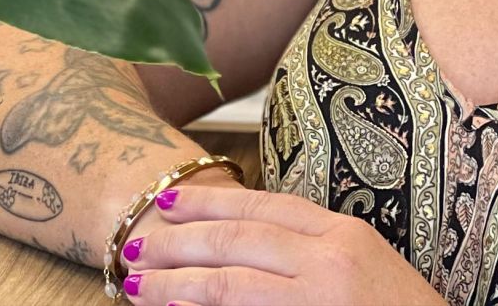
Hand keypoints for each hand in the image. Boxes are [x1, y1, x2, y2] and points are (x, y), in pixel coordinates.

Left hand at [118, 183, 444, 305]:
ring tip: (135, 285)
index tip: (171, 202)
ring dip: (177, 285)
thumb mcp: (362, 267)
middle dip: (181, 241)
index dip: (213, 202)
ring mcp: (320, 298)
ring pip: (232, 283)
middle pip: (239, 239)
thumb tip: (248, 248)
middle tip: (136, 245)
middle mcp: (329, 258)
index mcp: (342, 232)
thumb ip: (312, 253)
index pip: (265, 206)